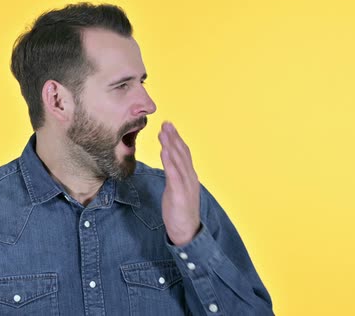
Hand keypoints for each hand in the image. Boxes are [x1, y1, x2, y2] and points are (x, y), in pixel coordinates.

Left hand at [158, 122, 200, 245]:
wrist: (187, 232)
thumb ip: (174, 177)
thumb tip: (169, 166)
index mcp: (189, 176)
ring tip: (164, 132)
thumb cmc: (180, 212)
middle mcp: (190, 178)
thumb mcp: (177, 190)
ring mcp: (186, 185)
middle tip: (166, 122)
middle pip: (182, 153)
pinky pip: (174, 175)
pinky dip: (170, 161)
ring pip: (178, 160)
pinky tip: (165, 151)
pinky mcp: (180, 194)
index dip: (177, 139)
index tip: (169, 126)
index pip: (184, 153)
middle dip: (174, 137)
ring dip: (171, 144)